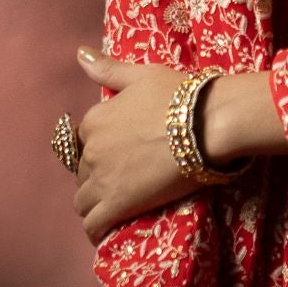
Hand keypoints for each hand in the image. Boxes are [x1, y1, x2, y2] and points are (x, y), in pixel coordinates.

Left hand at [69, 49, 285, 242]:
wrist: (207, 123)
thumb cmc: (179, 94)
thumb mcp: (141, 75)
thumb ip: (108, 69)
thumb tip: (80, 53)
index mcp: (95, 119)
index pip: (83, 141)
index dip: (99, 149)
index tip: (117, 155)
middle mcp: (92, 150)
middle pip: (82, 172)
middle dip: (96, 177)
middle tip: (121, 180)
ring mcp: (103, 179)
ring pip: (82, 201)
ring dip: (93, 203)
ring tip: (111, 207)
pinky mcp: (118, 204)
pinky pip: (93, 225)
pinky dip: (95, 230)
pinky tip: (102, 233)